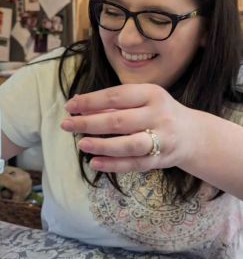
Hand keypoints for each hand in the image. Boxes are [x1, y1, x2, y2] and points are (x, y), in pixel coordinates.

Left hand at [60, 83, 191, 172]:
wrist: (192, 135)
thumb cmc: (158, 112)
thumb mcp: (141, 100)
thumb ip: (112, 102)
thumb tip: (77, 103)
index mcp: (152, 94)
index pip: (116, 96)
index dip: (90, 101)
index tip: (70, 106)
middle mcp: (159, 115)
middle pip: (119, 121)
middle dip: (89, 123)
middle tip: (67, 124)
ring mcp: (162, 139)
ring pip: (128, 144)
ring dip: (102, 145)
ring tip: (81, 144)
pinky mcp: (161, 160)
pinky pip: (134, 164)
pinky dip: (113, 165)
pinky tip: (95, 163)